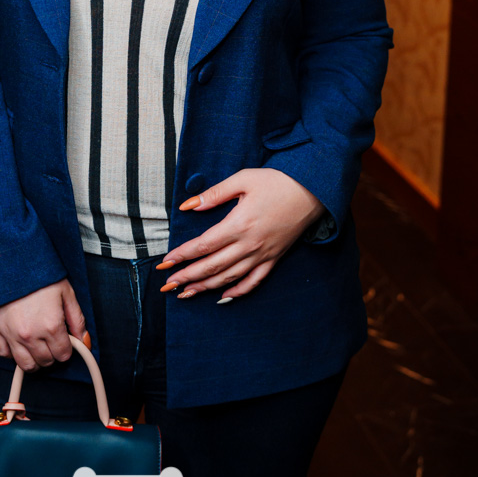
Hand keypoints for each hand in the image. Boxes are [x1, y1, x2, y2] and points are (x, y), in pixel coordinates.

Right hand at [0, 279, 87, 371]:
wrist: (12, 261)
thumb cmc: (41, 275)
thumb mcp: (66, 292)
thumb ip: (77, 320)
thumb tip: (85, 342)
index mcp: (51, 326)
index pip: (63, 354)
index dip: (67, 348)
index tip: (65, 339)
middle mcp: (31, 335)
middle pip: (46, 361)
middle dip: (52, 354)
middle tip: (52, 340)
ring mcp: (11, 335)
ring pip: (26, 365)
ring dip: (35, 360)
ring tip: (38, 346)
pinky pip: (4, 354)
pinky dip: (12, 353)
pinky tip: (19, 342)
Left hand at [157, 169, 325, 301]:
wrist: (311, 190)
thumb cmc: (276, 181)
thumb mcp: (243, 179)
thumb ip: (214, 194)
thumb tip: (188, 205)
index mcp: (238, 224)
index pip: (203, 245)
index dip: (182, 255)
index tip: (165, 263)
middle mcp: (249, 244)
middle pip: (212, 266)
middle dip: (187, 276)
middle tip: (167, 284)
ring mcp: (262, 254)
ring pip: (229, 277)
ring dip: (205, 287)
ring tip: (186, 293)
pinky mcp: (274, 259)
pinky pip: (254, 282)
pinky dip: (237, 292)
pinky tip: (223, 297)